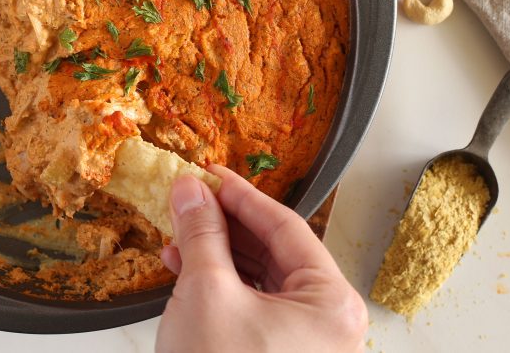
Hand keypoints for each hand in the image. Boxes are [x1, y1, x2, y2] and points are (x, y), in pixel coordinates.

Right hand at [157, 165, 366, 352]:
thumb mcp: (207, 292)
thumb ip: (202, 234)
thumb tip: (192, 192)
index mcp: (332, 304)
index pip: (286, 226)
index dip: (241, 194)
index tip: (211, 174)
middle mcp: (328, 324)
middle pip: (273, 251)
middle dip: (224, 224)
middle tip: (190, 200)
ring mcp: (305, 344)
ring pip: (259, 278)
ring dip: (216, 253)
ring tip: (177, 236)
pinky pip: (251, 305)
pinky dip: (218, 284)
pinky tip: (183, 268)